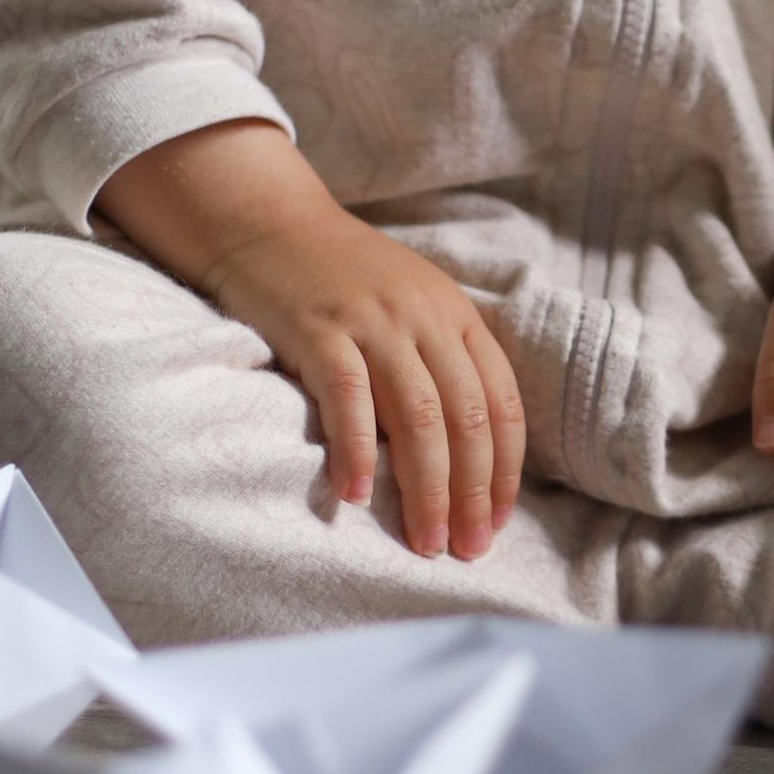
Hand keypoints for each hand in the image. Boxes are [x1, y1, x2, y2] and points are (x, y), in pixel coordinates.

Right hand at [97, 121, 524, 558]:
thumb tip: (464, 454)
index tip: (496, 521)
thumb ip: (440, 361)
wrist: (269, 223)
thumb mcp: (410, 306)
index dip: (504, 469)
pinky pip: (349, 399)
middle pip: (466, 419)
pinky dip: (358, 451)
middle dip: (471, 492)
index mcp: (456, 315)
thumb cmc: (341, 278)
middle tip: (467, 549)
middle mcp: (425, 317)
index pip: (501, 403)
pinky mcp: (320, 329)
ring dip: (426, 488)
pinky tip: (357, 495)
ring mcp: (373, 322)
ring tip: (425, 540)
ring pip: (419, 418)